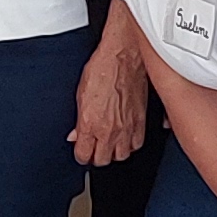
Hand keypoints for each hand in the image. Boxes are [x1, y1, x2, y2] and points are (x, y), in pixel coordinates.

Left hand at [68, 33, 148, 165]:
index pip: (84, 155)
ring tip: (109, 144)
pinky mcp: (141, 121)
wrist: (124, 56)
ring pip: (121, 156)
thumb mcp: (80, 95)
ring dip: (114, 152)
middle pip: (103, 160)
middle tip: (94, 148)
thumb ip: (78, 120)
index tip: (81, 151)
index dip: (81, 155)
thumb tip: (76, 133)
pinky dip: (130, 144)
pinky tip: (125, 138)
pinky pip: (137, 144)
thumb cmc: (102, 69)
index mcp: (90, 124)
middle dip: (96, 156)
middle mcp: (110, 130)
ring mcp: (127, 127)